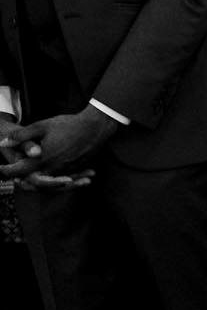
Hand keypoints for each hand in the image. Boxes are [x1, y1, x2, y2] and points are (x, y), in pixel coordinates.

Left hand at [0, 107, 117, 180]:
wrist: (94, 128)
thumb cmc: (67, 125)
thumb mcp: (40, 126)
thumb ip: (21, 136)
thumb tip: (3, 142)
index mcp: (44, 158)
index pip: (21, 170)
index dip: (8, 170)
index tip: (1, 168)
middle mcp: (55, 168)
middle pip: (34, 181)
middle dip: (22, 181)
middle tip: (13, 178)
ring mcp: (66, 171)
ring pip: (48, 184)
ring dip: (37, 183)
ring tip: (28, 179)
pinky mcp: (75, 170)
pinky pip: (60, 181)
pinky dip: (51, 182)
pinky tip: (48, 177)